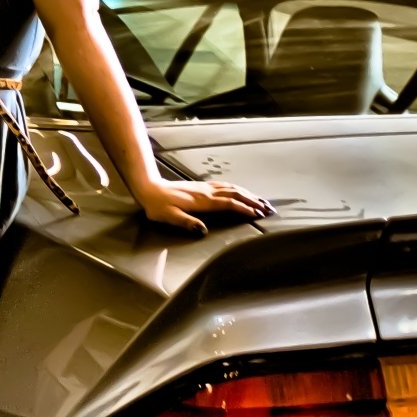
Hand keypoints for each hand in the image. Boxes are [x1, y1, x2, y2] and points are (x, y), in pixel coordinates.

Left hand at [135, 177, 273, 234]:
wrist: (148, 188)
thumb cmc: (157, 205)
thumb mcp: (169, 217)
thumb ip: (186, 223)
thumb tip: (202, 231)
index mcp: (202, 201)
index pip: (229, 203)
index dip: (244, 208)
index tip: (258, 214)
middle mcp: (206, 192)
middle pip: (236, 194)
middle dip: (253, 201)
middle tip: (268, 209)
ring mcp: (205, 188)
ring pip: (232, 188)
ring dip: (248, 194)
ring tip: (261, 201)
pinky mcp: (201, 186)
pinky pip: (225, 186)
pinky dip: (238, 189)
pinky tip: (241, 191)